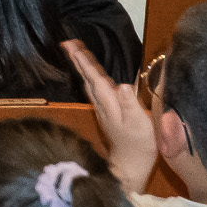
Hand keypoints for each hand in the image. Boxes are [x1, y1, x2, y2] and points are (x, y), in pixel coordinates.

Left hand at [62, 39, 156, 193]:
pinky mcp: (107, 113)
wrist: (131, 165)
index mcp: (108, 102)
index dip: (84, 61)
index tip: (71, 45)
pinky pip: (95, 89)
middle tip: (68, 42)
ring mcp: (103, 109)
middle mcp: (101, 103)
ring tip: (76, 52)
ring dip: (83, 67)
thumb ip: (129, 104)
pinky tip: (91, 75)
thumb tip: (121, 85)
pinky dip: (91, 77)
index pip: (93, 77)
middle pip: (87, 77)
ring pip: (90, 82)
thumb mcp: (138, 123)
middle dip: (78, 59)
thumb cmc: (138, 144)